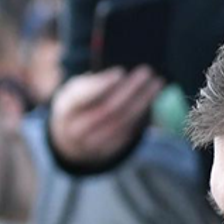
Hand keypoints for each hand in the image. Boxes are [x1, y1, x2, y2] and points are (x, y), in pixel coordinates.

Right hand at [49, 66, 163, 166]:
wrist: (70, 141)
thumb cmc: (79, 105)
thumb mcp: (77, 91)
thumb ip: (93, 84)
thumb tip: (122, 74)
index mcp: (66, 108)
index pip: (82, 96)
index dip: (101, 85)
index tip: (120, 72)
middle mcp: (77, 129)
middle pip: (107, 109)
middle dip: (129, 90)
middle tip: (147, 72)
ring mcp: (93, 144)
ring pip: (122, 121)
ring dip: (142, 101)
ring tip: (157, 84)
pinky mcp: (108, 151)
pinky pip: (128, 131)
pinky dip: (141, 114)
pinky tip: (151, 99)